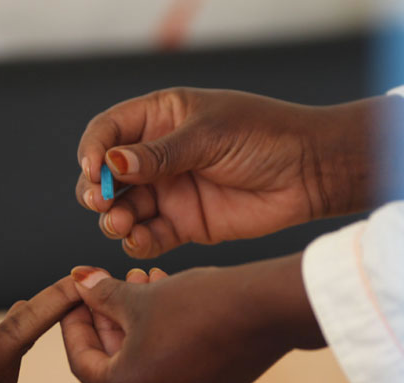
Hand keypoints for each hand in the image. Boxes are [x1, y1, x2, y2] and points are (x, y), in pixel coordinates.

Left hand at [60, 254, 323, 382]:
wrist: (266, 312)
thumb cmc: (197, 305)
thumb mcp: (139, 298)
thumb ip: (101, 295)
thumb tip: (79, 281)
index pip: (81, 361)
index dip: (74, 325)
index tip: (75, 300)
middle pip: (112, 364)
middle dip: (107, 320)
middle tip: (106, 288)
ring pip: (142, 362)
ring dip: (134, 323)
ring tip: (140, 281)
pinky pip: (169, 367)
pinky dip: (159, 336)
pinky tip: (164, 297)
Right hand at [76, 88, 403, 257]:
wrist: (310, 173)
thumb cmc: (263, 136)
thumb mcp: (208, 135)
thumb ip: (159, 154)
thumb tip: (111, 164)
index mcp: (160, 119)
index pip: (108, 132)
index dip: (93, 150)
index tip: (94, 170)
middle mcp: (158, 156)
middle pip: (107, 176)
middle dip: (96, 190)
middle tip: (102, 201)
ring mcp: (169, 192)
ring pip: (123, 209)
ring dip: (114, 218)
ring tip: (122, 223)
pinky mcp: (184, 225)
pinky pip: (149, 236)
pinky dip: (138, 241)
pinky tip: (140, 240)